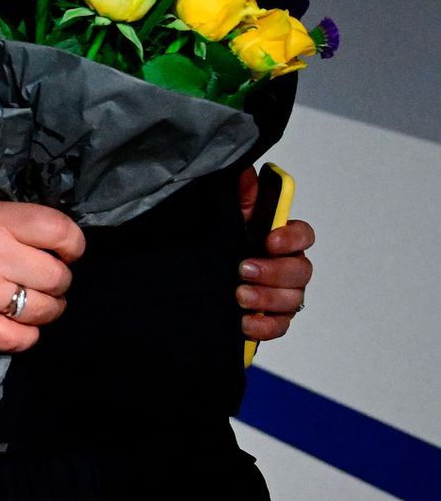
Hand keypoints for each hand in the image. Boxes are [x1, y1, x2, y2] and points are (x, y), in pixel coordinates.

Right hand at [0, 197, 84, 352]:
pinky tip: (19, 323)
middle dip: (59, 278)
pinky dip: (27, 334)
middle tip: (43, 277)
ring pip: (45, 310)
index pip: (61, 232)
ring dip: (48, 308)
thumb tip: (56, 244)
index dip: (73, 245)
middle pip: (58, 277)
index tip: (65, 251)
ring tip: (34, 301)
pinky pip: (20, 339)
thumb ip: (16, 222)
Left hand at [237, 166, 313, 340]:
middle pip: (301, 271)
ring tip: (240, 296)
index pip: (303, 236)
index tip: (270, 240)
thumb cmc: (221, 243)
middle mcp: (288, 267)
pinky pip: (280, 327)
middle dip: (274, 271)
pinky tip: (245, 322)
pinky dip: (264, 327)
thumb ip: (240, 197)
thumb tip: (246, 173)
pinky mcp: (272, 319)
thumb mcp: (226, 217)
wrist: (198, 279)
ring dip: (267, 299)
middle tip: (245, 269)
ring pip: (292, 300)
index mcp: (281, 239)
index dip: (292, 238)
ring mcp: (283, 295)